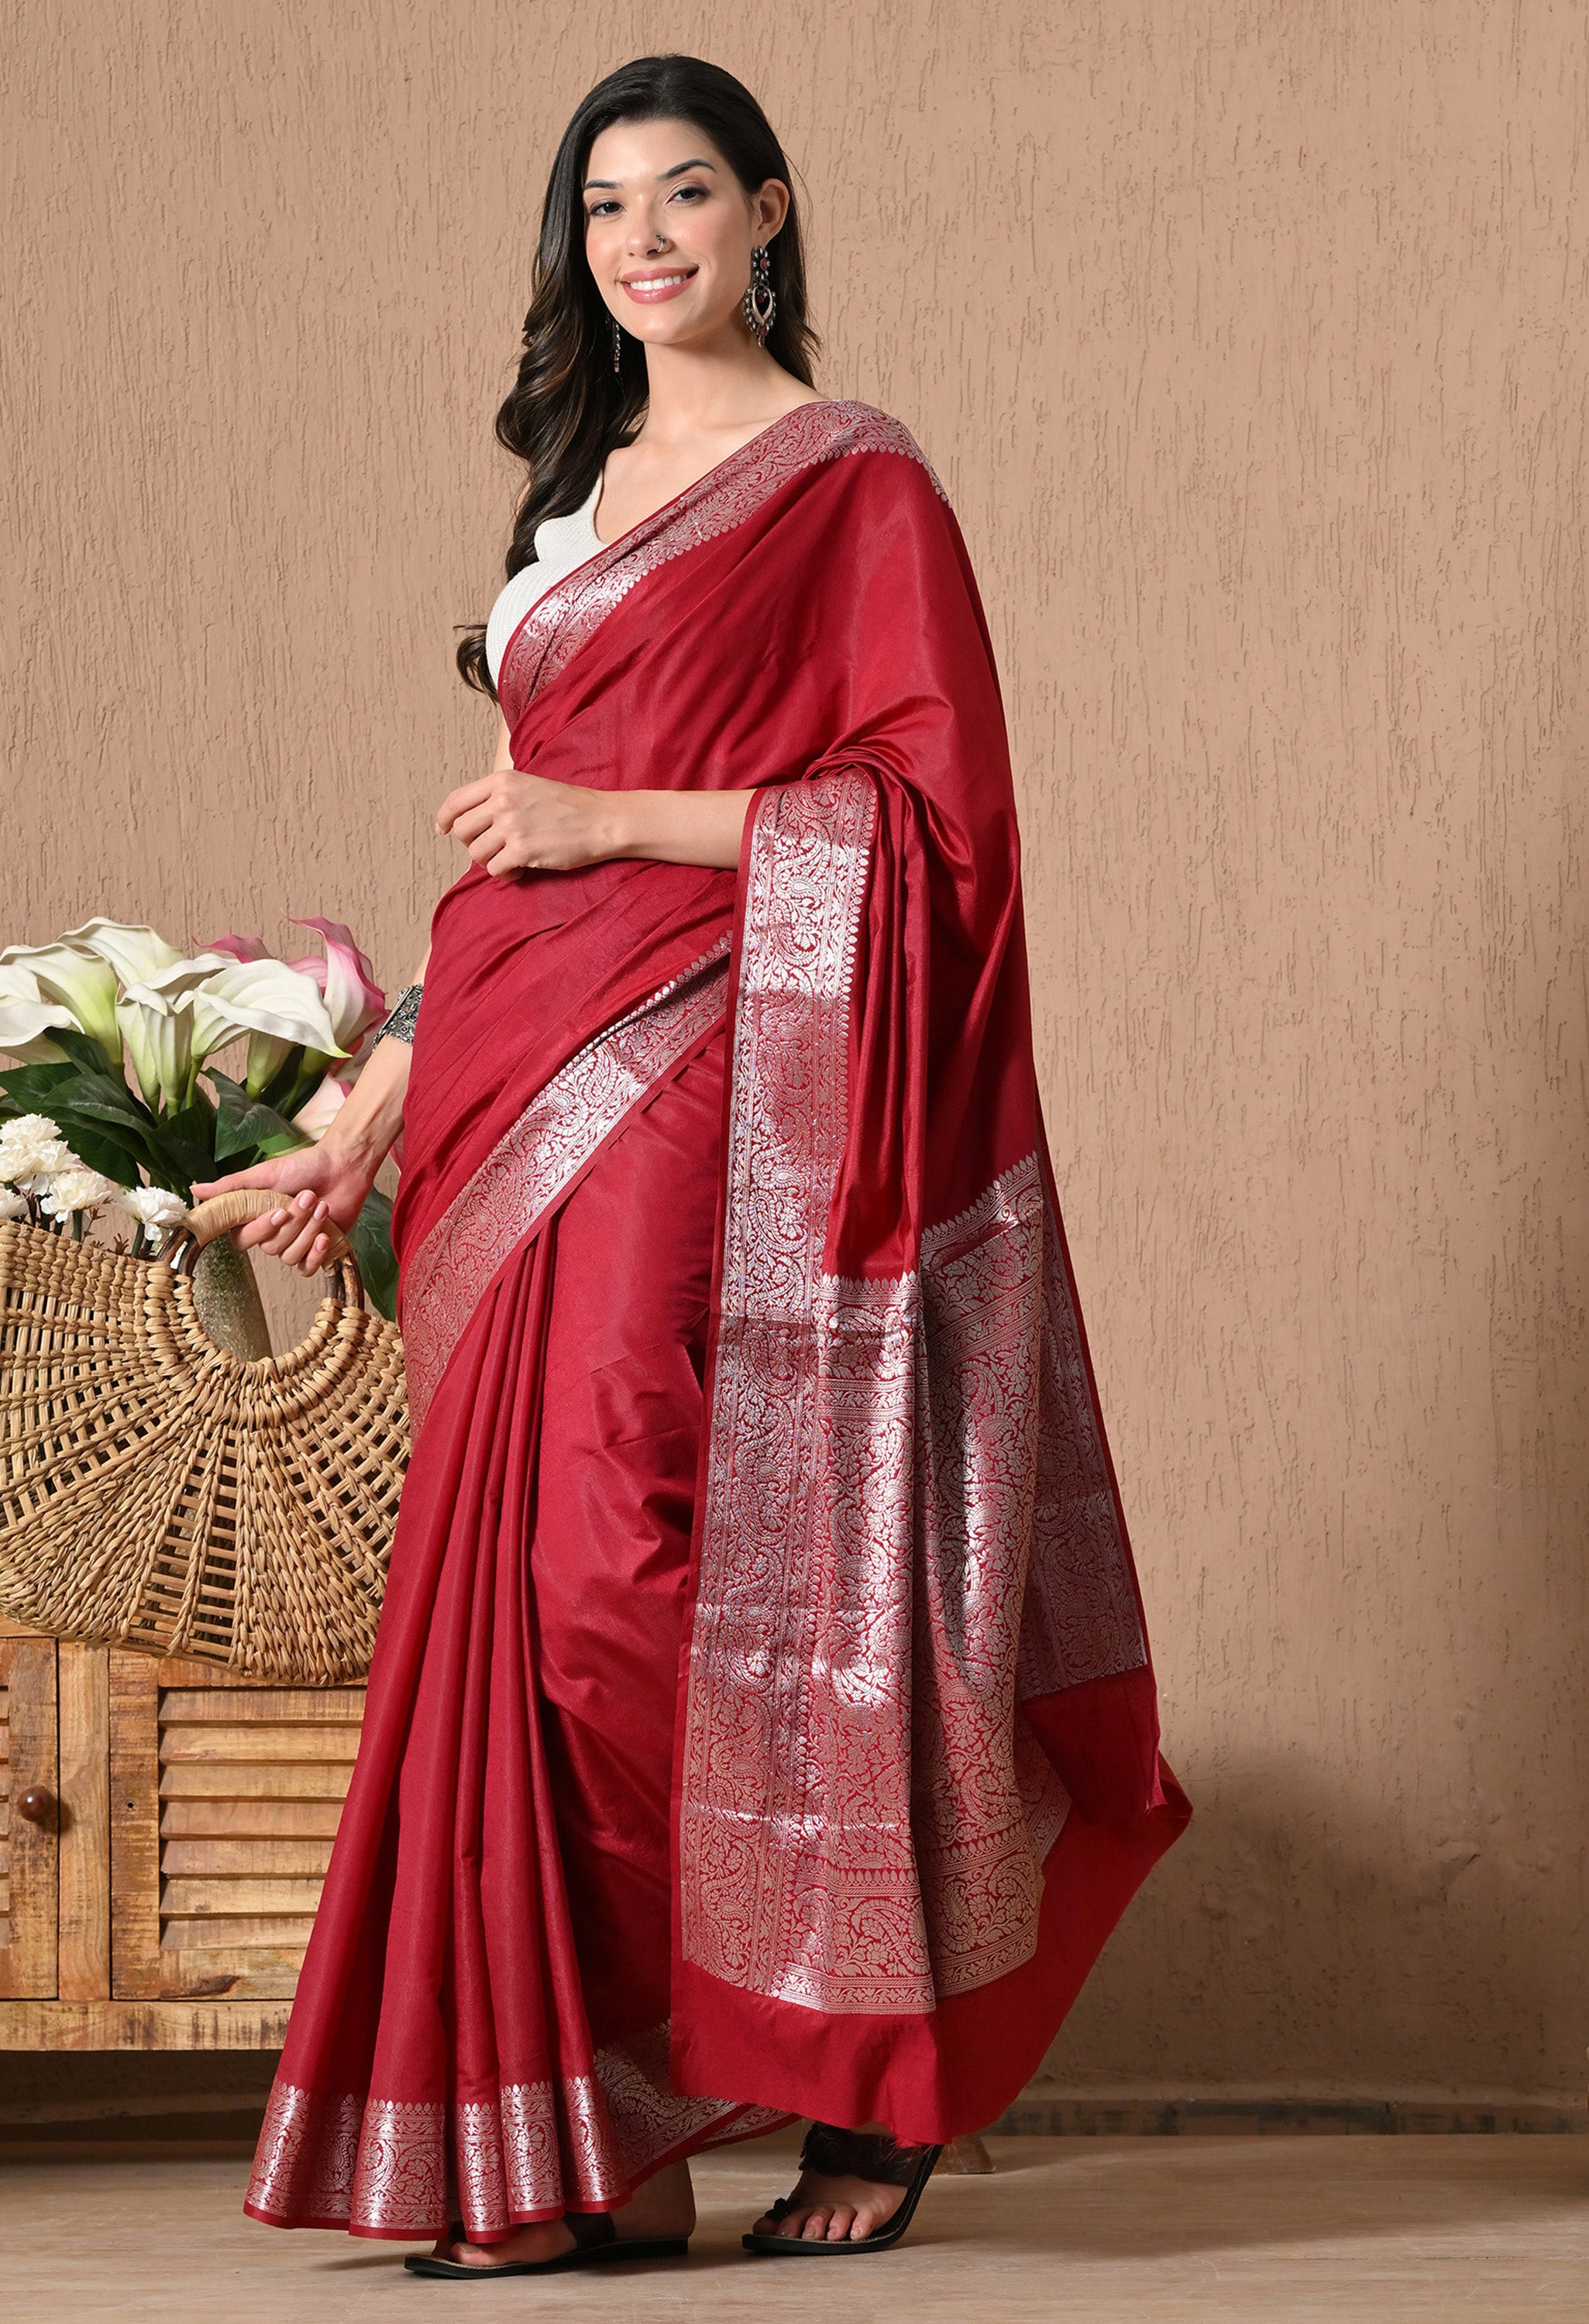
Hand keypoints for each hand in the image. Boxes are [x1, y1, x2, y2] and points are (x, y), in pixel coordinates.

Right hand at [190, 1137, 378, 1278]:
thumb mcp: (265, 1174)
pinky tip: (324, 1236)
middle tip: (308, 1196)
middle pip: (269, 1248)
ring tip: (321, 1204)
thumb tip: (195, 1188)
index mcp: (253, 1217)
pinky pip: (306, 1269)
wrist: (342, 1167)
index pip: (242, 1240)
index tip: (278, 1211)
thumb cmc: (303, 1166)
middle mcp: (270, 1234)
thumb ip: (231, 1186)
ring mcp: (293, 1244)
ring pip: (290, 1257)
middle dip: (293, 1223)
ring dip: (308, 1230)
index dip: (261, 1229)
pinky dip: (315, 1254)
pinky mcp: (315, 1251)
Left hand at [436, 769, 620, 875]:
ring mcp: (512, 825)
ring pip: (476, 854)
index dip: (444, 818)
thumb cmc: (569, 806)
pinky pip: (495, 871)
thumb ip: (499, 797)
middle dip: (473, 844)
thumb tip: (469, 820)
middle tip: (494, 849)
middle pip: (462, 831)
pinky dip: (506, 875)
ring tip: (512, 861)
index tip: (442, 829)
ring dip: (492, 862)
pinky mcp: (522, 850)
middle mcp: (503, 800)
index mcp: (502, 781)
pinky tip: (521, 870)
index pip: (456, 800)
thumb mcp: (529, 786)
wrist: (602, 820)